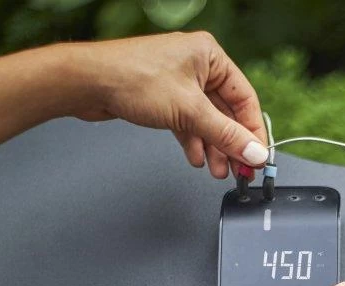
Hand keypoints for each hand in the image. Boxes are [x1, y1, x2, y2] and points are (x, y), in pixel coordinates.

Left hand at [67, 32, 267, 178]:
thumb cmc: (131, 78)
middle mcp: (197, 66)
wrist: (87, 82)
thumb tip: (254, 153)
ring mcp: (179, 82)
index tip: (257, 157)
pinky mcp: (164, 97)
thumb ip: (226, 136)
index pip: (245, 98)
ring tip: (217, 171)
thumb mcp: (190, 112)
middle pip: (226, 112)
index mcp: (210, 55)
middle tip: (239, 169)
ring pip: (206, 120)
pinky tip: (197, 158)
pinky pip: (188, 122)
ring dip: (213, 147)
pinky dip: (194, 141)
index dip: (252, 131)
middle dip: (231, 144)